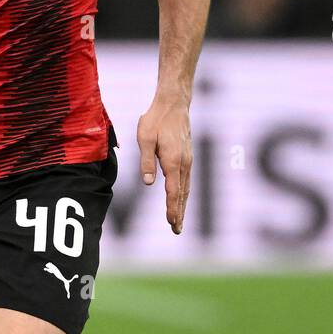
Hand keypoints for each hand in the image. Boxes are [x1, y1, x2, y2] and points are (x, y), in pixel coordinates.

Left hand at [137, 97, 191, 234]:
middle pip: (182, 194)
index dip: (172, 208)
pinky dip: (184, 193)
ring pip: (186, 188)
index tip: (172, 223)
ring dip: (182, 205)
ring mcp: (187, 160)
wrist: (173, 103)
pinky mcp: (186, 157)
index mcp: (173, 161)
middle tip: (176, 230)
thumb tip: (148, 183)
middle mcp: (183, 163)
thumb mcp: (145, 138)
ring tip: (178, 221)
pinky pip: (186, 180)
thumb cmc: (156, 119)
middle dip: (179, 213)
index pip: (173, 191)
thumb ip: (146, 161)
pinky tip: (181, 199)